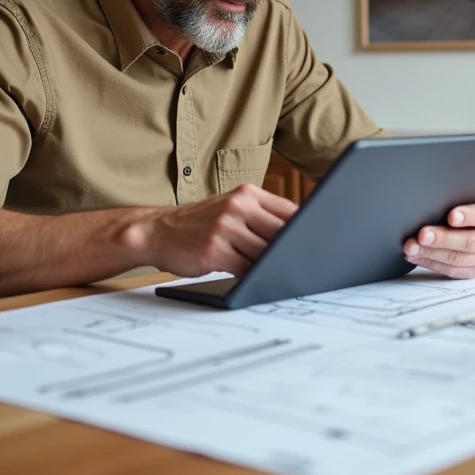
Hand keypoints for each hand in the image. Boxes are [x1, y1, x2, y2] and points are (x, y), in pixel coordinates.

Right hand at [142, 184, 297, 276]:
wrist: (156, 231)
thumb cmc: (199, 223)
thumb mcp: (230, 208)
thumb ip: (261, 215)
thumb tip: (299, 233)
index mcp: (246, 194)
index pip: (289, 211)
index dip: (306, 230)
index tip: (317, 243)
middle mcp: (237, 206)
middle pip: (281, 233)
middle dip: (293, 250)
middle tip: (305, 264)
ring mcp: (225, 228)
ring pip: (265, 253)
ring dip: (272, 266)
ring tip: (280, 274)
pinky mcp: (214, 251)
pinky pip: (246, 269)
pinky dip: (254, 277)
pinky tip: (256, 280)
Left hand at [402, 197, 474, 278]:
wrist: (468, 222)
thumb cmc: (462, 205)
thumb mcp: (462, 197)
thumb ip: (453, 199)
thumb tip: (431, 202)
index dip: (469, 216)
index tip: (451, 216)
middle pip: (471, 242)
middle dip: (443, 239)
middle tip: (422, 235)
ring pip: (459, 260)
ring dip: (431, 254)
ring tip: (411, 247)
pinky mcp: (474, 270)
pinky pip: (453, 271)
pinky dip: (431, 263)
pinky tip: (416, 256)